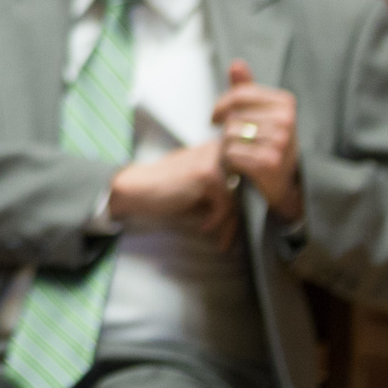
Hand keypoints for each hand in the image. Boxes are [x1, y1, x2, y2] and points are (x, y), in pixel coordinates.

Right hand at [105, 138, 239, 251]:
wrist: (138, 188)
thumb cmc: (166, 189)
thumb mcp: (199, 185)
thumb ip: (223, 187)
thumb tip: (248, 207)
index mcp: (215, 148)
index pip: (244, 176)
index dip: (243, 202)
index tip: (232, 225)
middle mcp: (216, 149)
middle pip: (245, 186)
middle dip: (238, 215)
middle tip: (229, 236)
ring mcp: (213, 160)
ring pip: (237, 198)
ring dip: (229, 223)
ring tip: (220, 239)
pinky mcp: (207, 174)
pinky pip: (226, 205)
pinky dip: (216, 220)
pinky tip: (203, 225)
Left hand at [212, 59, 304, 222]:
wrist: (284, 181)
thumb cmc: (268, 141)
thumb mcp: (260, 112)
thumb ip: (246, 89)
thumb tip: (236, 64)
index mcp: (285, 103)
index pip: (239, 94)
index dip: (220, 105)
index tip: (215, 117)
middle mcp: (286, 121)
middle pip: (233, 116)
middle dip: (227, 130)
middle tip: (236, 142)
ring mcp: (280, 142)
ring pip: (230, 135)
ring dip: (227, 146)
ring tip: (241, 153)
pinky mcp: (270, 162)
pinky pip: (232, 154)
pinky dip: (230, 161)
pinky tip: (240, 166)